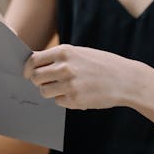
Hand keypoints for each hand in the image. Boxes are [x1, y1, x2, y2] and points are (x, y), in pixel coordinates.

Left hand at [23, 44, 142, 109]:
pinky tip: (79, 93)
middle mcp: (64, 67)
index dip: (27, 68)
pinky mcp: (75, 100)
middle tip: (47, 82)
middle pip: (35, 77)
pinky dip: (64, 99)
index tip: (27, 73)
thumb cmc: (102, 64)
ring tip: (65, 87)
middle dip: (38, 81)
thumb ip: (59, 57)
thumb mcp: (81, 53)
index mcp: (64, 52)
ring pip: (44, 91)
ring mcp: (69, 85)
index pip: (33, 60)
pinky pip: (58, 101)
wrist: (126, 79)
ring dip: (50, 91)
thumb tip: (35, 64)